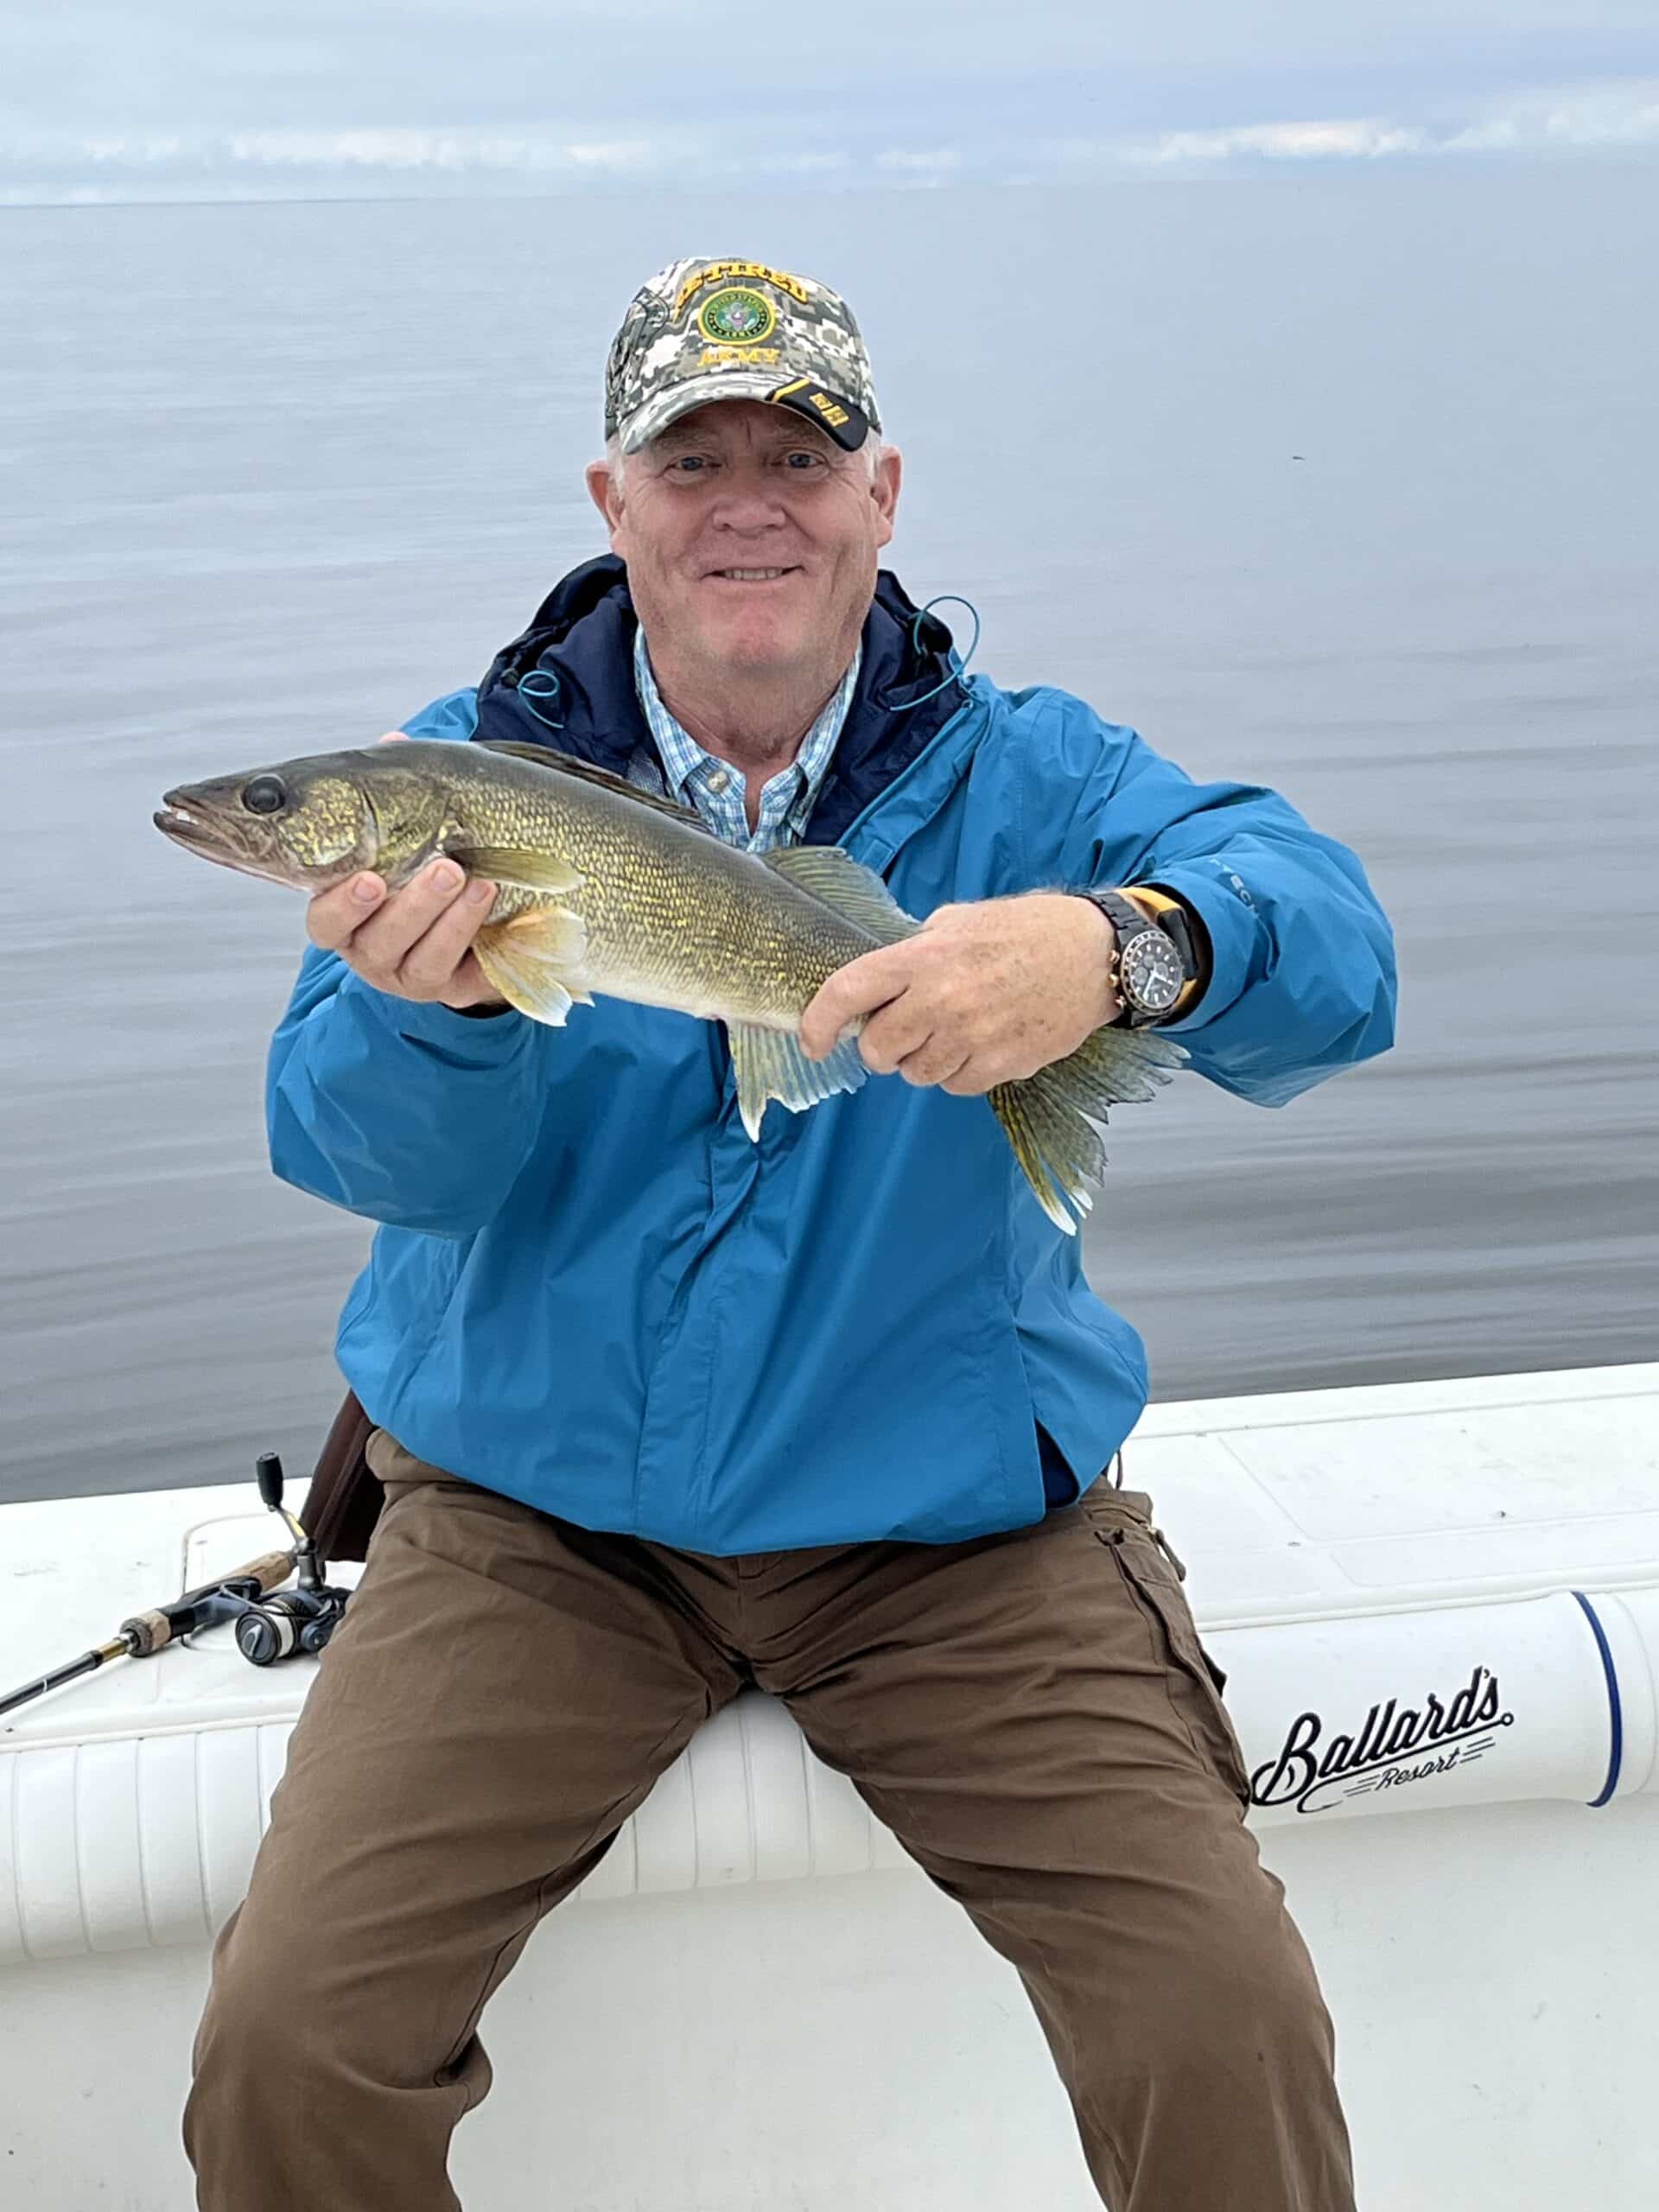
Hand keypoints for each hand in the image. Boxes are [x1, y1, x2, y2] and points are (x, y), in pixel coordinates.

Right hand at [304, 732, 506, 1011]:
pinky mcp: (455, 990)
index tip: (368, 877)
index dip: (339, 903)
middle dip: (408, 906)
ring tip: (472, 875)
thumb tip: (393, 741)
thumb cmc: (436, 856)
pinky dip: (473, 934)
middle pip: (369, 941)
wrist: (494, 906)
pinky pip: (460, 974)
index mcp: (346, 912)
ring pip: (418, 960)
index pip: (323, 917)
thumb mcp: (417, 823)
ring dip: (446, 918)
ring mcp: (411, 974)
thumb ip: (397, 789)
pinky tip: (491, 900)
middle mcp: (371, 949)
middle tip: (443, 865)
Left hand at [798, 892, 1120, 1093]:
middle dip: (881, 1047)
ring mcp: (973, 1036)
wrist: (1096, 954)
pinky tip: (980, 1044)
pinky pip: (956, 1086)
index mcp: (924, 957)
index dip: (818, 1023)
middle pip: (878, 1050)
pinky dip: (959, 1073)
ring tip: (953, 1030)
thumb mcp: (961, 920)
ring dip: (924, 1060)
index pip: (847, 993)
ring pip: (917, 1075)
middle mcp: (942, 999)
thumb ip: (915, 951)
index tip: (813, 1041)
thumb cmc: (1029, 930)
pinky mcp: (1003, 1063)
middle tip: (902, 1030)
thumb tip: (881, 981)